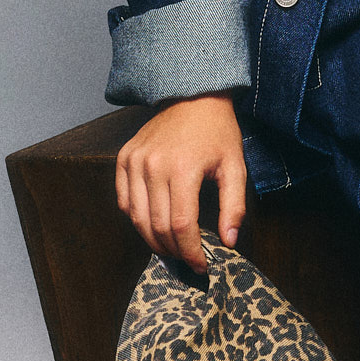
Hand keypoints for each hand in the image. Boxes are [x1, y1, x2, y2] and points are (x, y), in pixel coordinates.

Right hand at [115, 94, 246, 274]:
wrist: (194, 95)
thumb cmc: (217, 131)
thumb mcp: (235, 165)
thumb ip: (234, 206)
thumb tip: (229, 242)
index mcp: (184, 167)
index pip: (181, 225)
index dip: (191, 252)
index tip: (201, 265)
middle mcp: (154, 165)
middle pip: (157, 226)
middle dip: (173, 250)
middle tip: (187, 258)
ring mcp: (135, 160)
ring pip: (137, 219)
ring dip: (153, 240)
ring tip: (171, 246)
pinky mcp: (124, 158)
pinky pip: (124, 201)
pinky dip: (136, 219)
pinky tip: (153, 223)